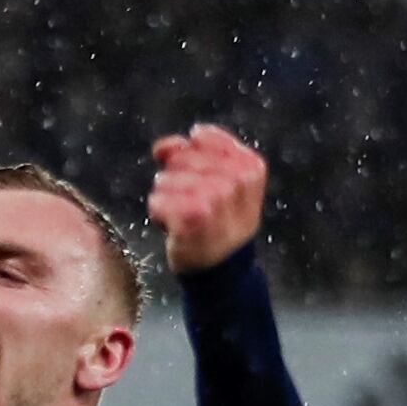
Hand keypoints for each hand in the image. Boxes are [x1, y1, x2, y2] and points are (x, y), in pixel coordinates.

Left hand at [146, 124, 269, 271]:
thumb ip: (190, 152)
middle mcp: (236, 178)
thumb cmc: (220, 221)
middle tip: (196, 205)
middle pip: (179, 158)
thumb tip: (162, 147)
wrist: (224, 267)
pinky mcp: (192, 217)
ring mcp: (215, 197)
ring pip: (164, 179)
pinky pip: (156, 201)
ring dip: (168, 200)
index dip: (190, 158)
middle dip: (178, 180)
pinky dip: (159, 216)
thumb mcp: (220, 180)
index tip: (203, 181)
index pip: (200, 137)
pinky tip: (177, 229)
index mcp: (250, 164)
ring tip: (188, 218)